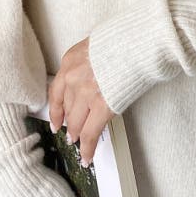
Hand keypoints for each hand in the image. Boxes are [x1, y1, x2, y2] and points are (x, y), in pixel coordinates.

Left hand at [49, 35, 116, 167]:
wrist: (139, 40)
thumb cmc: (125, 39)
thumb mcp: (97, 46)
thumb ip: (89, 64)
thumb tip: (93, 79)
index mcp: (71, 60)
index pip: (57, 90)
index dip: (56, 110)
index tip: (56, 120)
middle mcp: (73, 77)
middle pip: (67, 109)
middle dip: (69, 124)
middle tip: (70, 134)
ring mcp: (85, 93)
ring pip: (76, 123)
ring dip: (77, 136)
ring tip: (79, 144)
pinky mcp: (101, 106)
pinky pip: (90, 133)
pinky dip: (88, 148)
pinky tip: (87, 157)